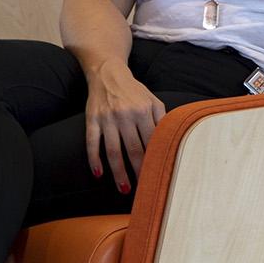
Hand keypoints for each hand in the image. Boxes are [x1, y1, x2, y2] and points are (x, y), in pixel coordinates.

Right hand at [84, 62, 166, 193]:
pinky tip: (98, 174)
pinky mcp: (91, 119)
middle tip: (144, 190)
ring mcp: (106, 118)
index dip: (155, 159)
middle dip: (140, 171)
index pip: (152, 141)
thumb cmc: (134, 91)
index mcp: (143, 110)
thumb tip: (172, 141)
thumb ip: (162, 119)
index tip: (159, 175)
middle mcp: (125, 114)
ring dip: (119, 172)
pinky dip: (94, 159)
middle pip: (134, 149)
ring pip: (113, 151)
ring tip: (124, 189)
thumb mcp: (153, 100)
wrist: (107, 73)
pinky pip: (91, 142)